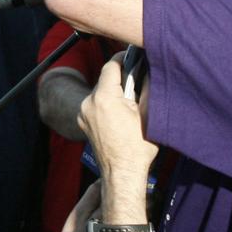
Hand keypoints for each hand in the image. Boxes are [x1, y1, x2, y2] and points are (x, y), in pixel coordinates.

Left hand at [77, 57, 158, 185]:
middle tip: (137, 88)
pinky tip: (120, 117)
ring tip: (130, 107)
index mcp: (104, 97)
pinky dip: (107, 105)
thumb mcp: (148, 113)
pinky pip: (95, 105)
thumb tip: (149, 68)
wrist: (122, 173)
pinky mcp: (83, 122)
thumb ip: (146, 86)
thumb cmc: (138, 147)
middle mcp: (88, 103)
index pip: (111, 65)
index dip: (124, 59)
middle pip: (105, 80)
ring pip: (100, 93)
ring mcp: (83, 113)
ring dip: (113, 94)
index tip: (134, 58)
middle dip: (121, 80)